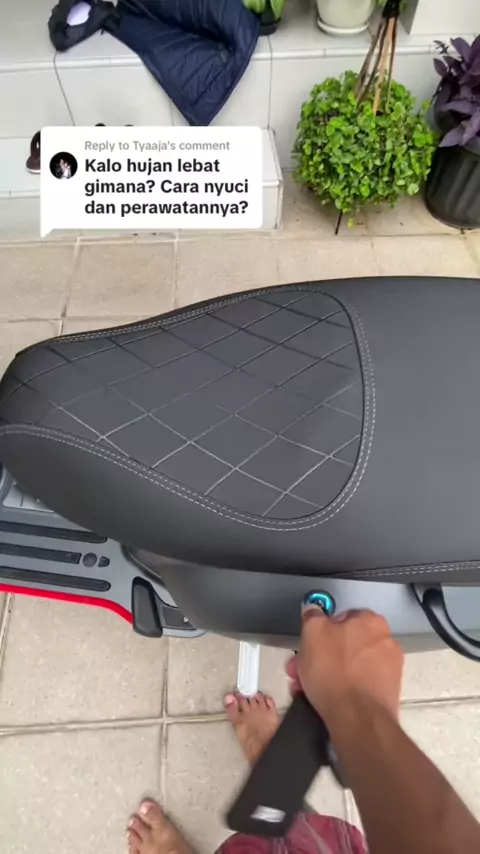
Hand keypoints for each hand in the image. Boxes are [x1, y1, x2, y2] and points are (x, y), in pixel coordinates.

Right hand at [288, 608, 403, 729]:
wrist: (358, 720)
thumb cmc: (336, 674)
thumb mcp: (312, 633)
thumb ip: (312, 616)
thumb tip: (313, 610)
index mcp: (371, 621)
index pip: (341, 617)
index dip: (320, 631)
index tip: (308, 644)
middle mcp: (385, 642)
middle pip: (344, 644)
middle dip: (319, 657)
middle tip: (302, 669)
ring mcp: (388, 670)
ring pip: (348, 667)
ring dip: (326, 675)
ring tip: (308, 689)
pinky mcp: (385, 694)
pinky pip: (357, 686)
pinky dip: (341, 691)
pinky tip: (324, 700)